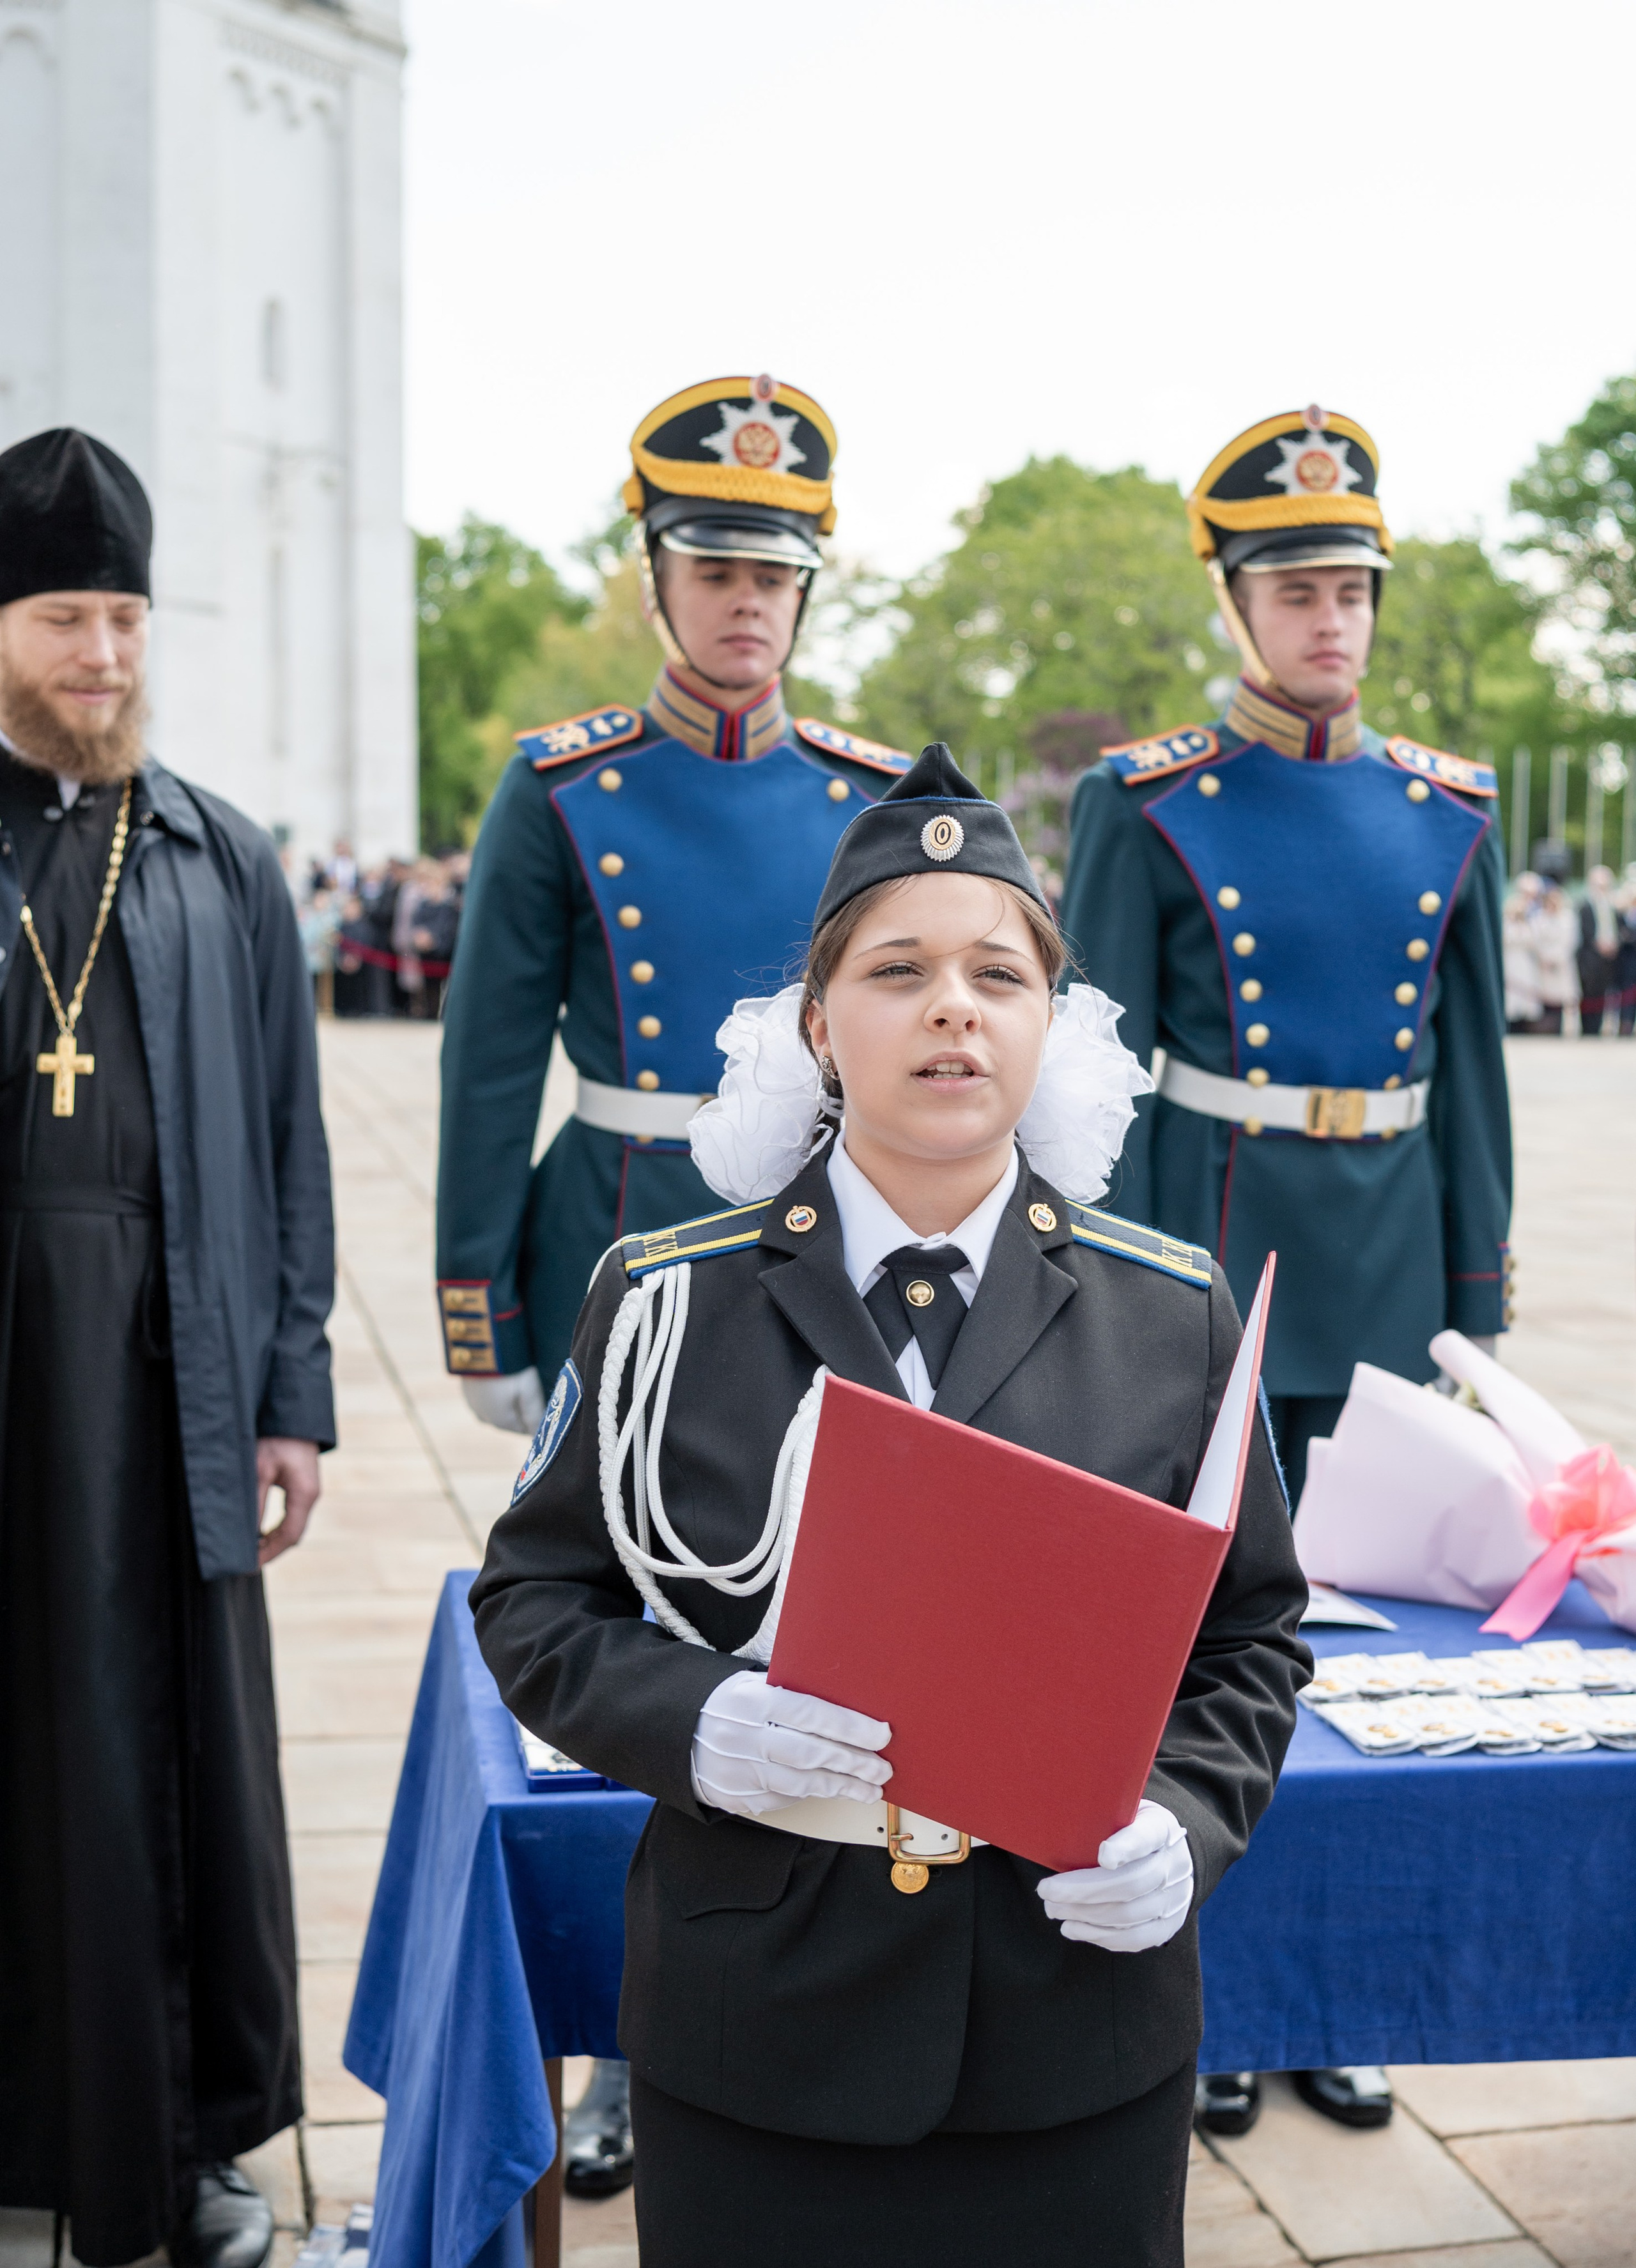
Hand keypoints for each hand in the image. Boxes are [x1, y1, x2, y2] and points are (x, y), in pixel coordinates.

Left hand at [256, 1438, 321, 1566]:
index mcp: (304, 1495)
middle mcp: (311, 1496)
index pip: (288, 1536)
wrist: (293, 1414)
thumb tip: (248, 1535)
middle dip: (269, 1550)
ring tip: (248, 1549)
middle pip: (292, 1535)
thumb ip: (256, 1503)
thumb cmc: (276, 1438)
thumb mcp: (260, 1470)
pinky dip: (275, 1527)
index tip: (248, 1565)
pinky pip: (291, 1514)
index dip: (268, 1554)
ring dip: (271, 1539)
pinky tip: (259, 1530)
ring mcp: (309, 1491)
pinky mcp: (302, 1486)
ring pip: (291, 1526)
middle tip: (244, 1561)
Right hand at [461, 1368, 546, 1434]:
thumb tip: (538, 1435)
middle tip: (534, 1395)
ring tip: (519, 1387)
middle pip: (509, 1421)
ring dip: (508, 1405)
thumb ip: (534, 1414)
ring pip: (495, 1411)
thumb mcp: (529, 1389)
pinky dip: (495, 1397)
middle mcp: (484, 1416)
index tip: (545, 1406)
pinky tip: (502, 1383)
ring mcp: (472, 1403)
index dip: (534, 1420)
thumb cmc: (510, 1366)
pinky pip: (485, 1401)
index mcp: (500, 1420)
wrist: (481, 1343)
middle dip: (521, 1414)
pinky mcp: (466, 1390)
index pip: (522, 1430)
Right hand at [691, 1669, 891, 1819]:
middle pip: (811, 1754)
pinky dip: (810, 1794)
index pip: (812, 1714)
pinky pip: (782, 1799)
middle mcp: (745, 1737)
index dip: (851, 1727)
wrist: (674, 1734)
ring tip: (871, 1787)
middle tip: (883, 1769)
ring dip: (841, 1786)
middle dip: (854, 1763)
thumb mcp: (750, 1683)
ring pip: (802, 1783)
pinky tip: (833, 1790)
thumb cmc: (725, 1702)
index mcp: (753, 1700)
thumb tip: (846, 1701)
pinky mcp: (736, 1798)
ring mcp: (739, 1772)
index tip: (881, 1735)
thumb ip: (791, 1692)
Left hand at [1036, 1800, 1192, 1951]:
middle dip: (1083, 1891)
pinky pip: (1134, 1938)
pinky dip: (1099, 1936)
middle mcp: (1174, 1865)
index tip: (1103, 1856)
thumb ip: (1101, 1815)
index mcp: (1162, 1828)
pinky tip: (1073, 1928)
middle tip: (1047, 1891)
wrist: (1169, 1854)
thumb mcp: (1123, 1809)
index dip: (1126, 1847)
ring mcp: (1175, 1899)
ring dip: (1084, 1915)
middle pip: (1130, 1884)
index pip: (1147, 1837)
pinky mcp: (1167, 1925)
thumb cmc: (1131, 1828)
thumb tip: (1055, 1817)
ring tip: (1053, 1909)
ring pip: (1128, 1916)